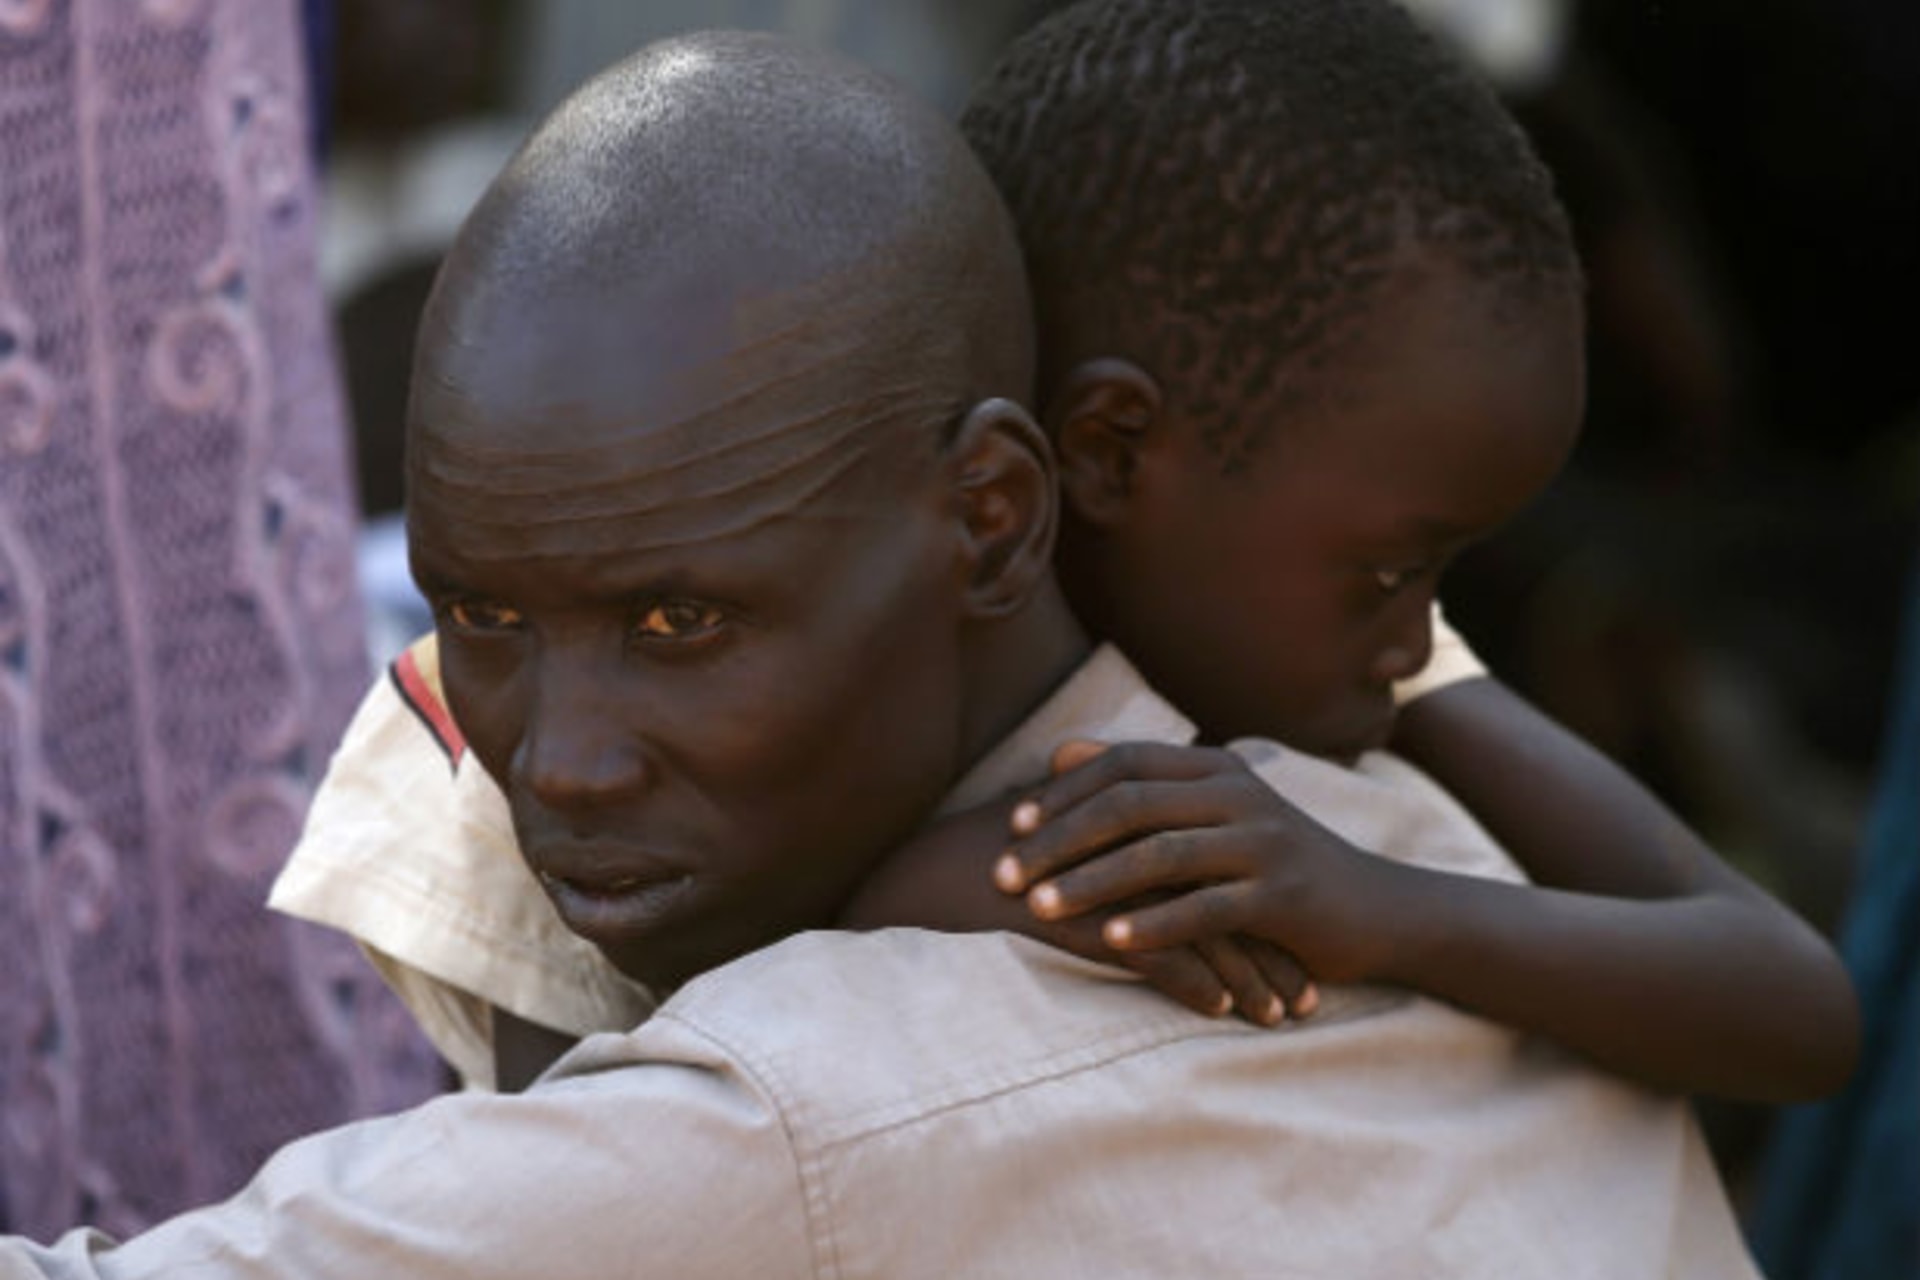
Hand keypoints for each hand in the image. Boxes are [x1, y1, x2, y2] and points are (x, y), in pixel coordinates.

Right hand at [841, 786, 1312, 1024]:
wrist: (920, 878)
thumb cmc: (982, 860)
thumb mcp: (1051, 835)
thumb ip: (1101, 833)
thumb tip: (1147, 846)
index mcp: (1127, 821)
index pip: (1212, 863)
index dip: (1256, 906)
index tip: (1294, 943)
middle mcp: (1125, 844)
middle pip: (1221, 895)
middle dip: (1270, 948)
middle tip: (1309, 990)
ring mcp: (1104, 881)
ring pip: (1198, 930)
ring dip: (1246, 975)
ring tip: (1280, 1015)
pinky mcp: (1082, 919)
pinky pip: (1153, 956)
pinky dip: (1195, 984)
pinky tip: (1223, 1011)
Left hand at [995, 740, 1405, 987]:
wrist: (1377, 911)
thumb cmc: (1276, 866)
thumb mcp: (1213, 815)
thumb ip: (1142, 785)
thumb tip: (1057, 753)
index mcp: (1218, 769)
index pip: (1124, 763)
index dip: (1064, 791)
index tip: (1012, 825)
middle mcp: (1239, 794)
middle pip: (1131, 804)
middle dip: (1059, 840)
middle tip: (1002, 875)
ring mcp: (1264, 843)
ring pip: (1161, 854)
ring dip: (1091, 882)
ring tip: (1038, 909)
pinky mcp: (1283, 896)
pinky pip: (1207, 908)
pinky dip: (1156, 925)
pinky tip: (1112, 944)